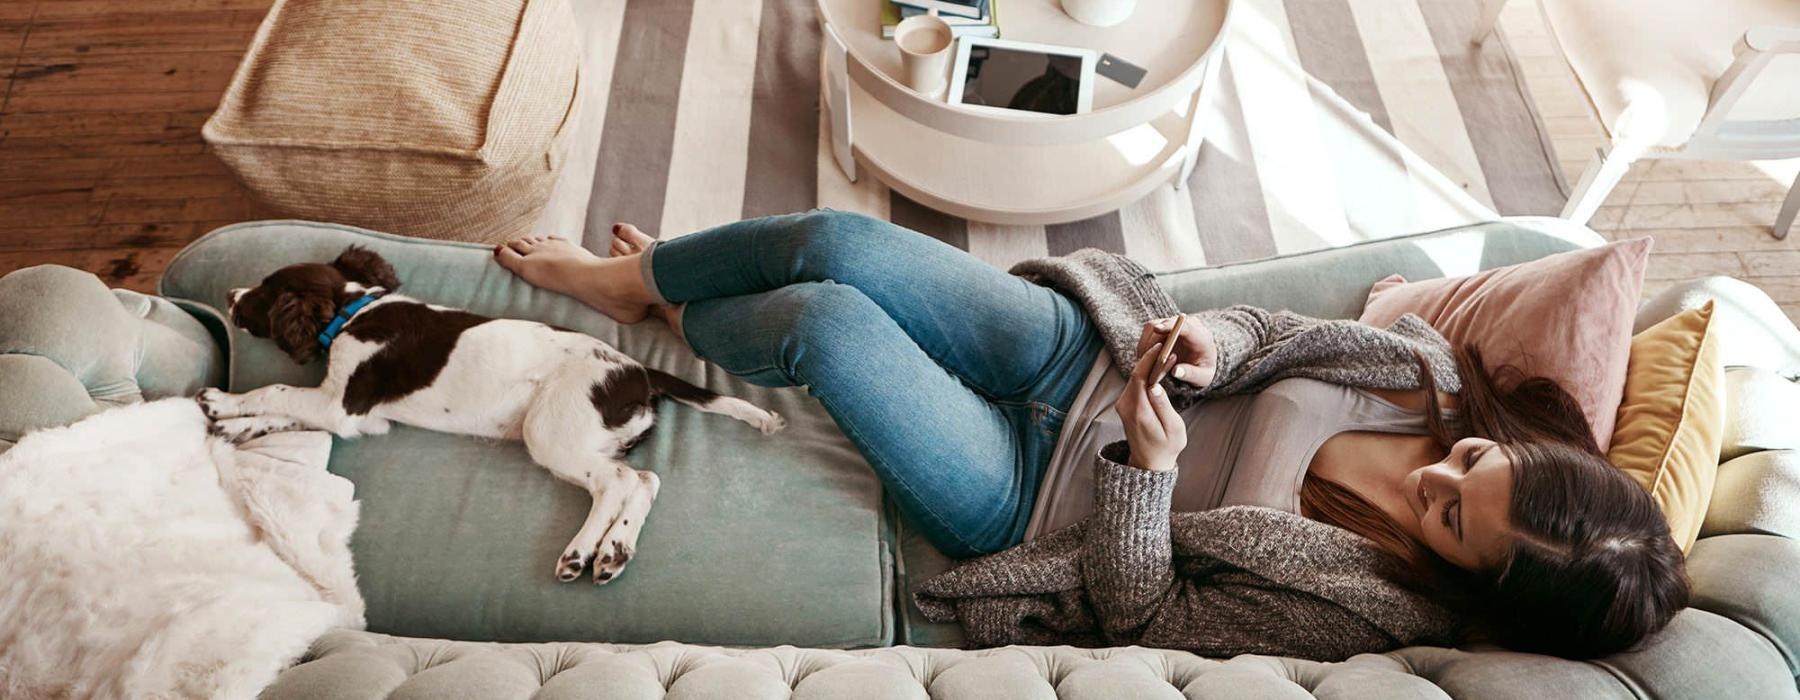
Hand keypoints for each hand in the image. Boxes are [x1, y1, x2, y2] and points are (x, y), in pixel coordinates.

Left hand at [1113, 341, 1186, 470]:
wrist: (1149, 462)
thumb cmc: (1166, 446)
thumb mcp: (1173, 428)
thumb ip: (1164, 407)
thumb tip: (1156, 386)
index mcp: (1138, 411)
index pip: (1139, 377)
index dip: (1149, 359)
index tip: (1162, 347)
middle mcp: (1125, 406)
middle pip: (1135, 374)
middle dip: (1150, 358)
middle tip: (1168, 347)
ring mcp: (1122, 405)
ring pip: (1134, 377)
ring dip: (1148, 365)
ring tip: (1165, 355)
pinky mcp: (1124, 404)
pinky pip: (1134, 384)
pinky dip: (1145, 374)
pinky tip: (1158, 369)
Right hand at [1134, 314, 1217, 388]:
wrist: (1201, 364)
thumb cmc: (1202, 371)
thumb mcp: (1202, 377)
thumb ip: (1191, 374)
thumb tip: (1176, 371)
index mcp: (1200, 336)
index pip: (1184, 325)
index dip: (1170, 326)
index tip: (1157, 329)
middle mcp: (1187, 325)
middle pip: (1164, 324)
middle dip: (1152, 342)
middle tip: (1144, 361)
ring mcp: (1174, 324)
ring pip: (1153, 326)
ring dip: (1146, 344)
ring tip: (1144, 362)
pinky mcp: (1164, 326)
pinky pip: (1149, 331)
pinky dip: (1144, 344)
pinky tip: (1145, 358)